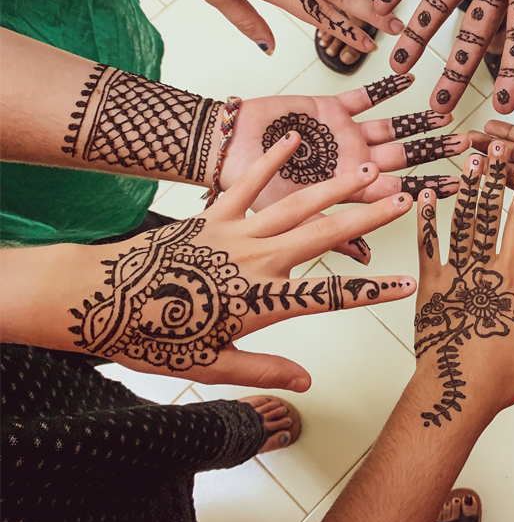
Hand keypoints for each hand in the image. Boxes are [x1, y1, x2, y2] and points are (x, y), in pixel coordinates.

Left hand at [63, 133, 415, 388]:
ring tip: (367, 169)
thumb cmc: (151, 336)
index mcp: (262, 301)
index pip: (332, 297)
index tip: (408, 283)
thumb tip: (305, 382)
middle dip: (369, 217)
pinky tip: (293, 139)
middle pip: (325, 236)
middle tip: (404, 200)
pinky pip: (248, 184)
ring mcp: (236, 233)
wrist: (97, 300)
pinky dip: (272, 161)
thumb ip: (264, 368)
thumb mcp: (211, 364)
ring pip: (297, 205)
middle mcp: (258, 261)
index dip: (374, 290)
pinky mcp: (212, 215)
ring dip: (335, 187)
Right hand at [220, 74, 468, 261]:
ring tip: (448, 112)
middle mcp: (355, 163)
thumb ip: (328, 231)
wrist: (222, 149)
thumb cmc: (250, 190)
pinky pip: (365, 95)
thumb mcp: (290, 216)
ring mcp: (346, 135)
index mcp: (350, 192)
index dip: (428, 188)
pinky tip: (410, 78)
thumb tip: (365, 257)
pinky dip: (386, 87)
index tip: (459, 184)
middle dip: (436, 152)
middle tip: (469, 144)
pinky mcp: (330, 108)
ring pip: (393, 126)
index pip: (398, 191)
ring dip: (420, 120)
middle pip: (406, 158)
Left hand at [410, 141, 513, 424]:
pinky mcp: (428, 288)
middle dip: (491, 178)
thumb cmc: (502, 376)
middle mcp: (481, 269)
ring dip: (463, 189)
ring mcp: (451, 276)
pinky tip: (423, 196)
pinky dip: (425, 218)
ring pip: (457, 222)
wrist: (455, 395)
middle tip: (493, 148)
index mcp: (512, 278)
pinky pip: (425, 245)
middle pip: (487, 213)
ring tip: (465, 161)